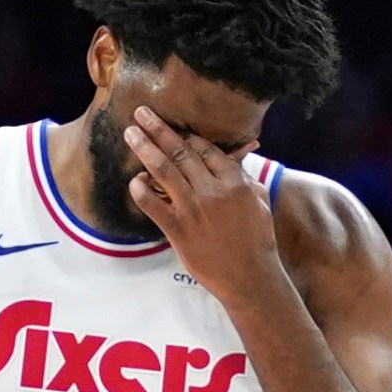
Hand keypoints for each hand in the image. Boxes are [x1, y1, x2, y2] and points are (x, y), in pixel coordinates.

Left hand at [121, 108, 281, 305]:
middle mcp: (212, 191)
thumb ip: (244, 178)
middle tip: (141, 113)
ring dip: (145, 148)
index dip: (186, 136)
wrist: (250, 278)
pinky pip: (152, 204)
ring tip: (130, 133)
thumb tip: (234, 159)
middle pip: (181, 152)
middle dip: (159, 129)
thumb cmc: (258, 242)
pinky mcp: (178, 230)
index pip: (205, 149)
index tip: (174, 128)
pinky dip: (140, 190)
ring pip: (163, 170)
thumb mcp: (260, 203)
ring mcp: (193, 209)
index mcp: (234, 181)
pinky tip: (134, 180)